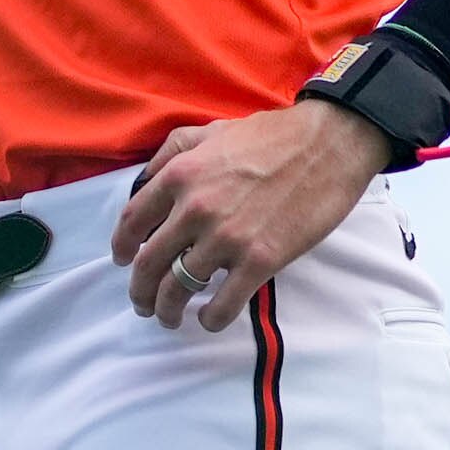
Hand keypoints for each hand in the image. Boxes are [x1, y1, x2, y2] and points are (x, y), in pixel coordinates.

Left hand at [111, 101, 391, 330]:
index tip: (123, 261)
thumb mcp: (211, 131)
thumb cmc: (272, 136)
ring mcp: (227, 238)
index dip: (122, 248)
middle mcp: (195, 209)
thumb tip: (145, 181)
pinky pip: (223, 303)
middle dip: (140, 291)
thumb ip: (172, 152)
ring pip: (179, 289)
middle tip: (143, 303)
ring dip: (169, 310)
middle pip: (149, 264)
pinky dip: (210, 319)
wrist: (328, 145)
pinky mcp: (260, 260)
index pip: (132, 222)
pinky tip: (209, 319)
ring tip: (170, 318)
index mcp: (180, 176)